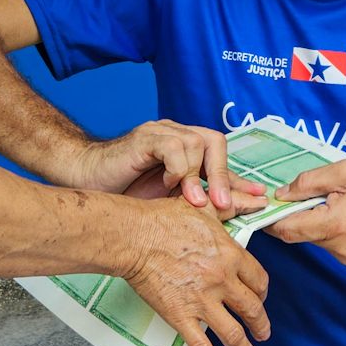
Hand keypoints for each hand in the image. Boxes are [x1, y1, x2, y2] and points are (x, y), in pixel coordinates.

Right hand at [72, 119, 266, 215]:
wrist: (86, 181)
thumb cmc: (125, 194)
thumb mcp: (171, 203)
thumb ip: (200, 202)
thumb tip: (234, 212)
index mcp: (185, 149)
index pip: (220, 158)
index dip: (239, 178)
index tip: (259, 199)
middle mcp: (176, 135)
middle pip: (215, 142)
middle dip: (224, 175)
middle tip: (224, 205)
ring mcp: (160, 133)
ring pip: (197, 142)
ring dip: (199, 177)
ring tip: (194, 202)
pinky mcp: (144, 136)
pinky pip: (173, 145)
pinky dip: (178, 168)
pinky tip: (169, 186)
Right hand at [122, 199, 272, 345]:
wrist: (133, 236)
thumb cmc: (163, 219)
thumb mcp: (204, 207)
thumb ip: (232, 205)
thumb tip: (255, 199)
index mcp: (230, 255)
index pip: (258, 280)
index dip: (262, 292)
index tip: (261, 298)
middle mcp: (222, 281)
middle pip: (252, 310)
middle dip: (261, 325)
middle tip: (264, 333)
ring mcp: (203, 302)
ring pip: (234, 334)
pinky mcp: (181, 317)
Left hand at [267, 161, 345, 265]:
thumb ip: (310, 181)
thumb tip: (281, 193)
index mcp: (337, 225)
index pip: (288, 230)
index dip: (269, 219)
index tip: (259, 208)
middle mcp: (340, 248)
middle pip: (300, 234)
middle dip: (293, 216)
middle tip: (291, 195)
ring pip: (315, 239)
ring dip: (312, 221)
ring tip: (328, 199)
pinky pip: (330, 243)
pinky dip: (328, 228)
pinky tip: (342, 211)